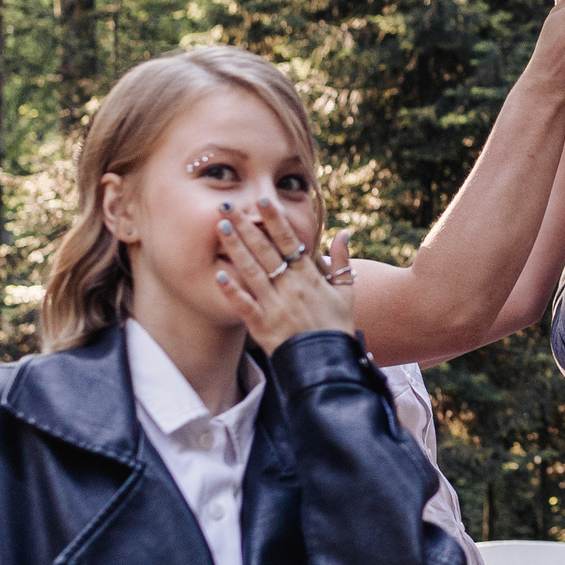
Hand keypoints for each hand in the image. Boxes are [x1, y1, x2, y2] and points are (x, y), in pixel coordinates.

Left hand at [214, 200, 355, 355]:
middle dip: (246, 226)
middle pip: (265, 250)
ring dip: (235, 247)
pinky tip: (218, 274)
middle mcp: (291, 287)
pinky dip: (232, 291)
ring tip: (220, 227)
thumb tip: (343, 233)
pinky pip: (245, 305)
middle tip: (228, 205)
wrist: (329, 364)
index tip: (263, 200)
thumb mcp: (346, 293)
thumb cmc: (336, 328)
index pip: (290, 241)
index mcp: (309, 277)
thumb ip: (341, 262)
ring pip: (252, 271)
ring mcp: (276, 306)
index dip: (275, 220)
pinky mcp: (264, 326)